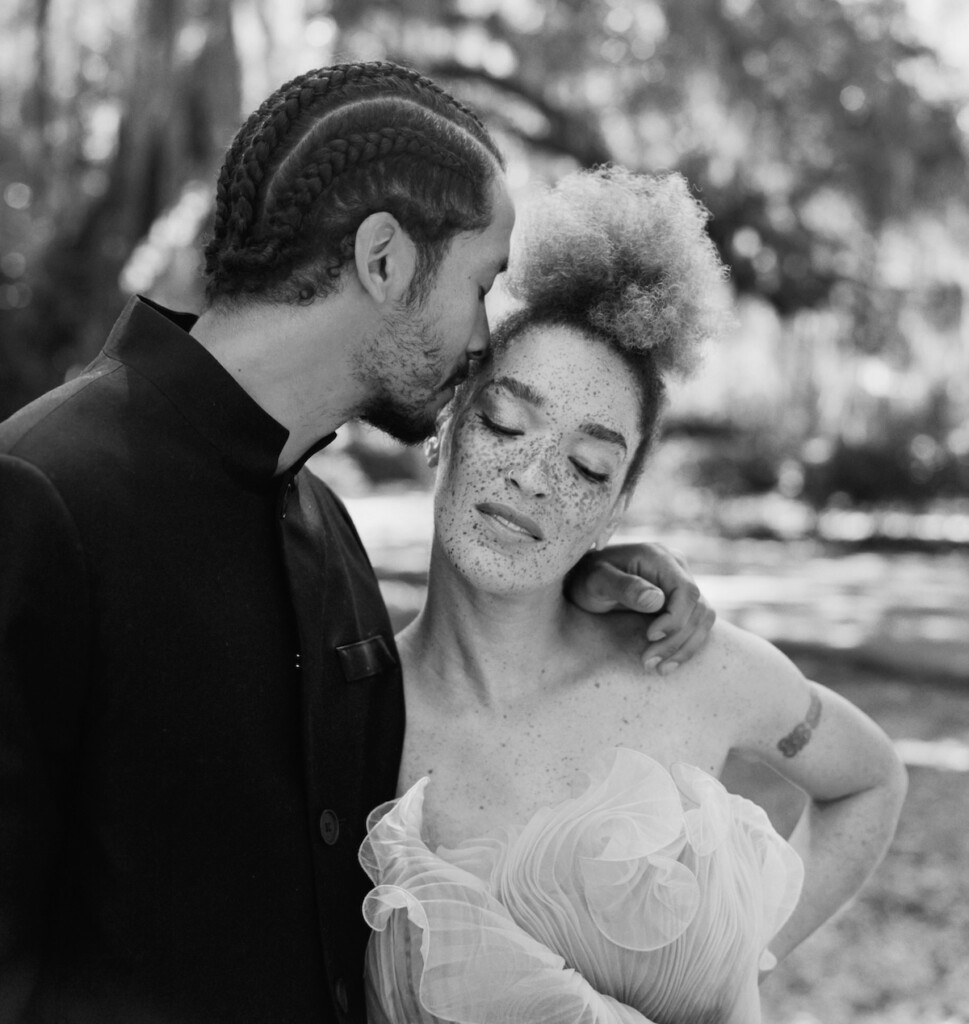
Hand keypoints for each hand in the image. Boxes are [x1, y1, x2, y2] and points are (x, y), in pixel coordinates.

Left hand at [565, 542, 714, 673]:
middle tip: (649, 661)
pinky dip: (685, 645)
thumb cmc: (587, 577)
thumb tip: (657, 600)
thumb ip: (624, 587)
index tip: (651, 637)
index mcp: (659, 557)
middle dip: (677, 639)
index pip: (686, 591)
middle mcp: (677, 567)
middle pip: (698, 608)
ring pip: (702, 619)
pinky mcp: (681, 600)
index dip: (676, 619)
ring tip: (658, 668)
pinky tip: (667, 663)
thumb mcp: (597, 581)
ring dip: (684, 647)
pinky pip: (696, 624)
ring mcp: (681, 583)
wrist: (585, 579)